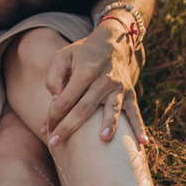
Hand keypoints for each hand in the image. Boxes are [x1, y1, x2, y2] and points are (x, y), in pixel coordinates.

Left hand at [42, 21, 138, 145]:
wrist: (112, 43)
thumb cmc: (82, 54)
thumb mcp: (62, 56)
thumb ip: (54, 76)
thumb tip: (54, 100)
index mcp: (85, 71)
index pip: (66, 98)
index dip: (53, 114)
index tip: (44, 128)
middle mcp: (103, 80)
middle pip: (85, 108)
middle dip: (68, 127)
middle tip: (55, 143)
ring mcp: (118, 88)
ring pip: (112, 110)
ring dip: (109, 125)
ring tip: (104, 139)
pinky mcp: (129, 94)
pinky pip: (135, 112)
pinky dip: (139, 127)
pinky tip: (142, 142)